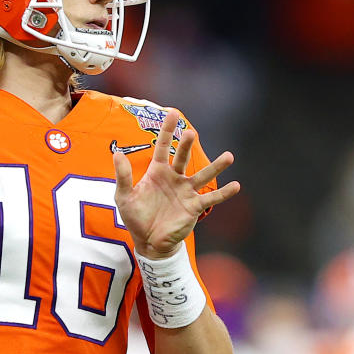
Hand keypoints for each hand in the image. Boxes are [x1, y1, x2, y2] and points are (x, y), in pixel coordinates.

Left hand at [112, 110, 239, 259]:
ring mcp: (186, 192)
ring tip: (229, 156)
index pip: (162, 147)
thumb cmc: (136, 217)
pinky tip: (236, 185)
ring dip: (215, 166)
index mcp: (157, 172)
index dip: (167, 131)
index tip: (172, 112)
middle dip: (186, 145)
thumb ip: (122, 176)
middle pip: (182, 157)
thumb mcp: (124, 196)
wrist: (147, 241)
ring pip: (202, 176)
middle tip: (191, 133)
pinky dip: (224, 193)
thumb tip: (117, 154)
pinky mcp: (194, 207)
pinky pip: (211, 199)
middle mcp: (174, 178)